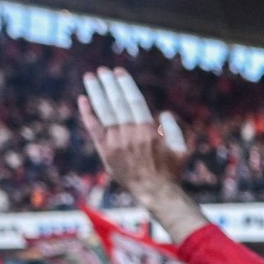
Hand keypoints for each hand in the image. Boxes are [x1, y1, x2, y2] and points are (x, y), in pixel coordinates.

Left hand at [77, 68, 207, 241]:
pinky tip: (83, 99)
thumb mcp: (181, 148)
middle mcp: (130, 134)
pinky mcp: (106, 152)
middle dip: (109, 84)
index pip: (134, 101)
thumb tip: (163, 113)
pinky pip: (94, 129)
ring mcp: (116, 142)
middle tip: (102, 71)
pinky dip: (88, 113)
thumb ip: (172, 128)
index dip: (125, 85)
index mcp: (149, 131)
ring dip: (96, 92)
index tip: (119, 72)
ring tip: (91, 77)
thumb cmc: (171, 170)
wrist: (156, 193)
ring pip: (104, 111)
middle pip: (117, 102)